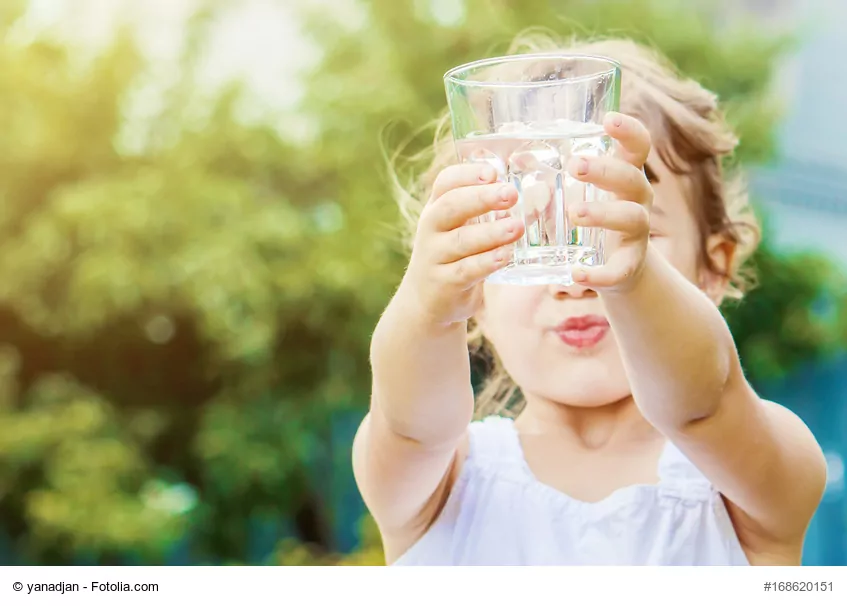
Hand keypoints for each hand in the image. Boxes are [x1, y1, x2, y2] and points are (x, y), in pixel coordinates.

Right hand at [399, 164, 523, 325]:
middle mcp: (431, 228)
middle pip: (451, 205)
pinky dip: (486, 262)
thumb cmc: (453, 257)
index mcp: (437, 208)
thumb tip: (536, 195)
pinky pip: (466, 270)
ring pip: (461, 240)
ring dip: (491, 232)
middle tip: (511, 194)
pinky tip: (505, 256)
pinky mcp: (443, 283)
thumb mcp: (461, 229)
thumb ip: (487, 212)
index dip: (467, 174)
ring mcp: (434, 257)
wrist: (426, 302)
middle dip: (482, 197)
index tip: (492, 172)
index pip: (445, 183)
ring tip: (516, 227)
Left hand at [566, 112, 653, 291]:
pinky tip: (577, 274)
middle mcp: (637, 199)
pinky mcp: (629, 265)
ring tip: (575, 214)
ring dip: (603, 214)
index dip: (629, 131)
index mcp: (624, 175)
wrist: (615, 269)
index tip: (608, 120)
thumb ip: (548, 169)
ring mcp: (636, 233)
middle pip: (631, 178)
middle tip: (574, 166)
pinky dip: (599, 273)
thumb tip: (508, 138)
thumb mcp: (574, 192)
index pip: (637, 146)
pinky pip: (620, 269)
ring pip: (631, 218)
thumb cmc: (589, 218)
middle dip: (605, 170)